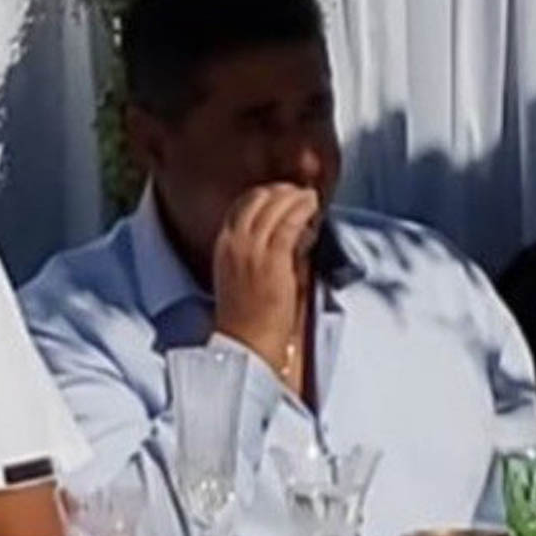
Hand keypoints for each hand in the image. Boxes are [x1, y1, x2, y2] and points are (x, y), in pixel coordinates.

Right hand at [212, 183, 318, 370]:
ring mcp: (251, 251)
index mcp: (222, 247)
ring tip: (310, 198)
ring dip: (295, 197)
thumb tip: (291, 236)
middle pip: (256, 199)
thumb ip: (262, 254)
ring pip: (274, 206)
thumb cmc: (248, 319)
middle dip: (280, 191)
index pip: (241, 206)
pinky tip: (312, 207)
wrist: (245, 345)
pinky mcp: (272, 261)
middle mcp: (233, 244)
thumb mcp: (243, 278)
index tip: (283, 195)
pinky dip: (302, 210)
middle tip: (299, 193)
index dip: (264, 195)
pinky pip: (289, 223)